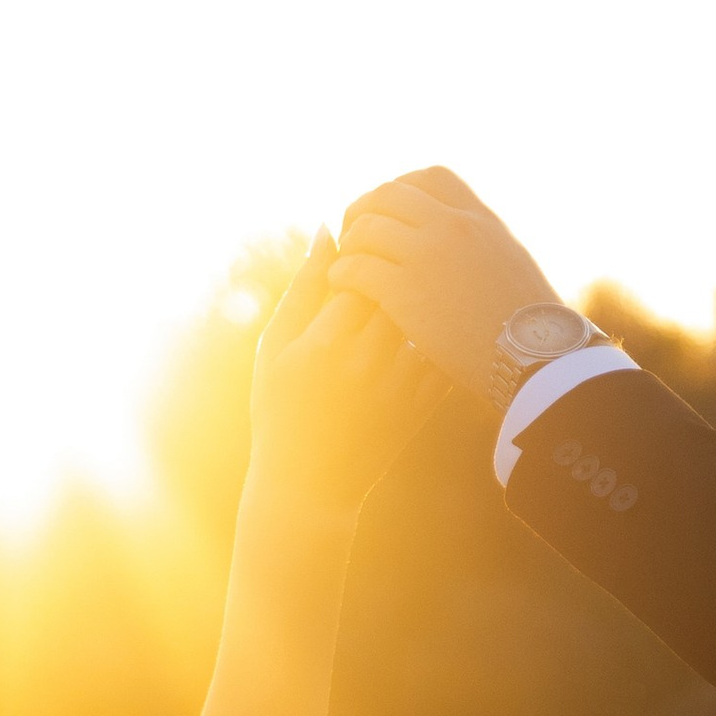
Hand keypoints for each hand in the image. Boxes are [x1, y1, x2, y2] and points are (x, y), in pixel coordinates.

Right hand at [245, 234, 446, 518]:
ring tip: (402, 303)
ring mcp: (398, 388)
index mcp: (326, 343)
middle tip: (386, 276)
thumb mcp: (275, 347)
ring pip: (425, 319)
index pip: (363, 272)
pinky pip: (439, 353)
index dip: (365, 259)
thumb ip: (302, 287)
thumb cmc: (280, 410)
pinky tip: (419, 334)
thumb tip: (327, 227)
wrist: (308, 488)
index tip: (358, 263)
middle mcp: (366, 364)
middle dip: (396, 276)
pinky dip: (434, 337)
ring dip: (419, 303)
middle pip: (400, 290)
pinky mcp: (420, 407)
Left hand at [331, 168, 569, 396]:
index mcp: (478, 217)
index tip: (389, 212)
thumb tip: (469, 244)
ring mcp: (427, 255)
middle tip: (353, 233)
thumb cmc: (531, 324)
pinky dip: (343, 273)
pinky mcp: (406, 293)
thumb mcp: (510, 264)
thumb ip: (481, 243)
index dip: (400, 190)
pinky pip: (357, 268)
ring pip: (367, 228)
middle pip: (388, 194)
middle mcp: (452, 225)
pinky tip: (342, 285)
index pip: (428, 177)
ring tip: (345, 263)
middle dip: (363, 210)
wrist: (536, 357)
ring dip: (349, 244)